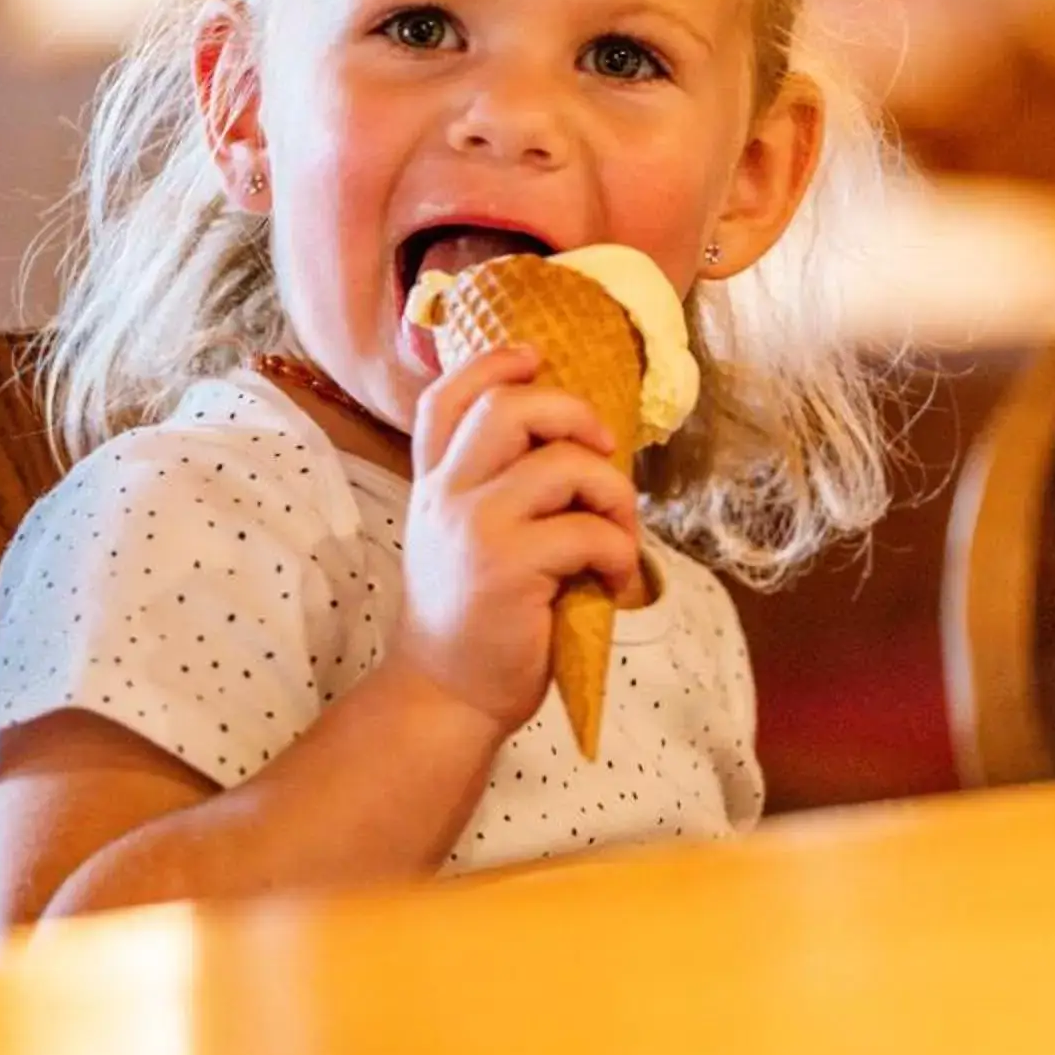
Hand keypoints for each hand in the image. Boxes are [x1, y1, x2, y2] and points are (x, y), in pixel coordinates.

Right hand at [388, 346, 642, 731]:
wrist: (446, 695)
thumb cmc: (473, 618)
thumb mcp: (460, 539)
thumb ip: (489, 488)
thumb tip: (573, 441)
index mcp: (433, 483)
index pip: (445, 398)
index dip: (492, 364)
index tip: (534, 359)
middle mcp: (446, 495)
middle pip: (508, 407)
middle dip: (573, 413)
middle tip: (602, 447)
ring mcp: (474, 529)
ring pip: (563, 464)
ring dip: (612, 490)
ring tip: (619, 527)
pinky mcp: (508, 569)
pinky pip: (589, 531)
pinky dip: (620, 549)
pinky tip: (615, 576)